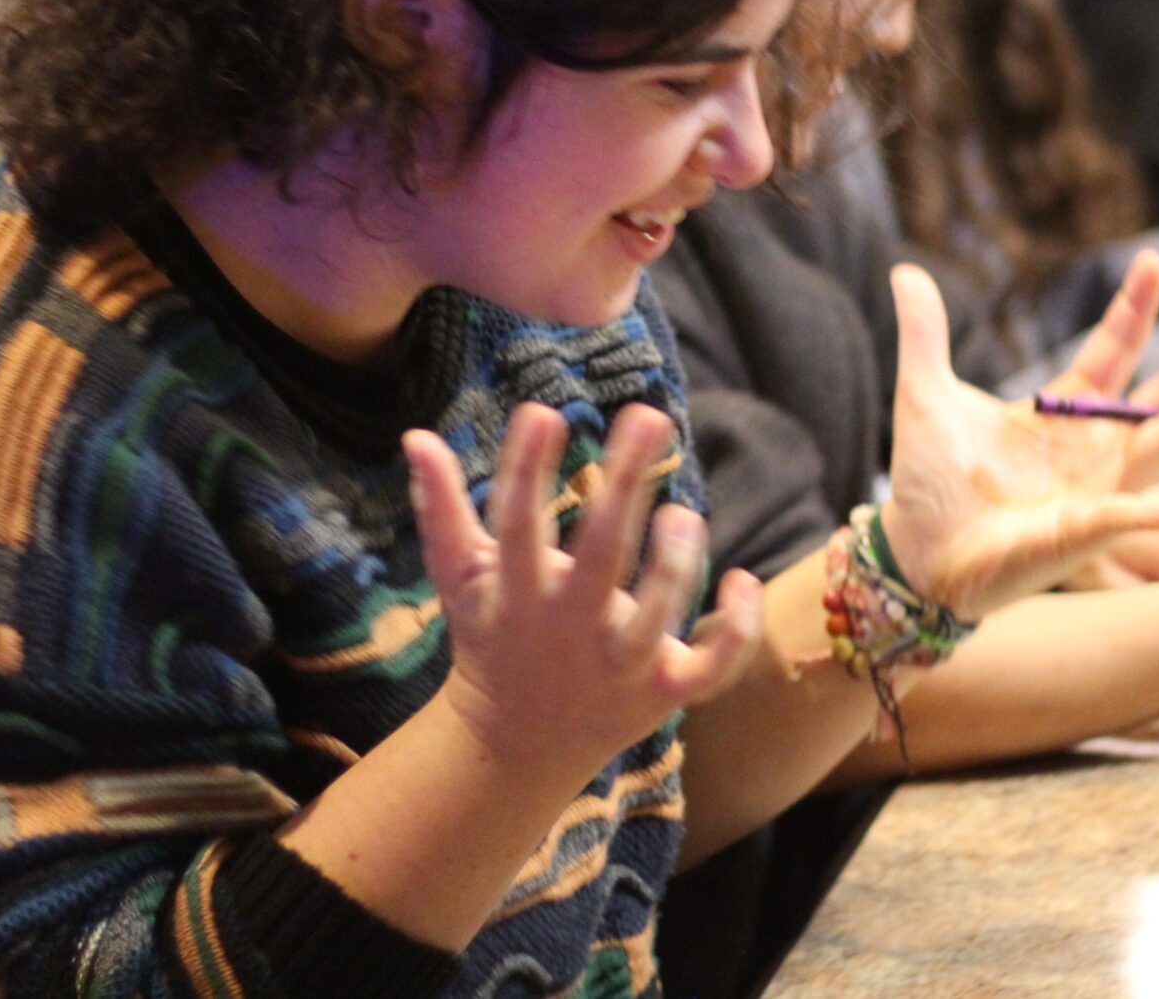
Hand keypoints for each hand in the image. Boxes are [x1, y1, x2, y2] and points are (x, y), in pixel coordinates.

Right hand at [405, 407, 762, 773]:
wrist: (514, 748)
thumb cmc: (493, 640)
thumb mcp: (461, 578)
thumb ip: (443, 508)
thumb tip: (416, 436)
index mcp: (519, 593)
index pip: (517, 524)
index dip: (525, 469)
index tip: (540, 411)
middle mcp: (570, 627)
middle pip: (599, 554)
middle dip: (623, 485)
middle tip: (648, 415)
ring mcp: (621, 664)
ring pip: (654, 618)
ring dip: (672, 568)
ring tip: (684, 514)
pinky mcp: (664, 691)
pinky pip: (712, 667)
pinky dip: (735, 631)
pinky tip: (743, 579)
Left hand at [880, 260, 1158, 619]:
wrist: (915, 551)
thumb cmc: (928, 482)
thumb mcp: (925, 394)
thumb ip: (925, 333)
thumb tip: (904, 269)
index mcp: (1061, 410)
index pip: (1111, 350)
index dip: (1132, 308)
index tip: (1152, 261)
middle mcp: (1091, 446)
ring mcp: (1094, 489)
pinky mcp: (1079, 532)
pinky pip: (1124, 520)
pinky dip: (1153, 516)